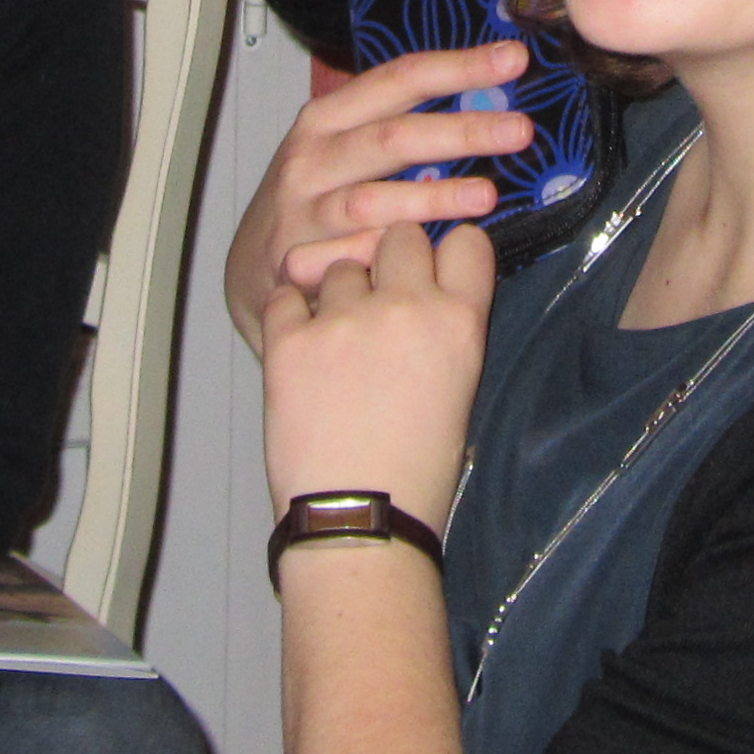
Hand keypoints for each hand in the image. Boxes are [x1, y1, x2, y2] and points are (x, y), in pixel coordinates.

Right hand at [221, 39, 536, 345]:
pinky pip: (356, 255)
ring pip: (373, 200)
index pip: (399, 79)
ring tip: (488, 195)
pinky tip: (432, 255)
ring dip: (433, 197)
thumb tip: (488, 102)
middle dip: (461, 130)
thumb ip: (399, 125)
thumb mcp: (343, 149)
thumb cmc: (314, 198)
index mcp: (327, 117)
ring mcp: (305, 211)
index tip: (514, 60)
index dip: (458, 67)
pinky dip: (392, 252)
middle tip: (520, 130)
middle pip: (393, 136)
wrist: (254, 269)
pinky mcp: (301, 261)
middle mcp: (312, 157)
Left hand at [260, 215, 494, 527]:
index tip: (436, 273)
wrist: (360, 516)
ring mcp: (343, 319)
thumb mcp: (460, 387)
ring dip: (338, 294)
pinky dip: (291, 314)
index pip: (467, 242)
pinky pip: (286, 293)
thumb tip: (425, 292)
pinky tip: (302, 350)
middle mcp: (405, 306)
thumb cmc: (419, 467)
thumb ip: (446, 328)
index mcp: (459, 322)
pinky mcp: (290, 338)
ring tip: (337, 345)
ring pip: (339, 264)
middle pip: (400, 236)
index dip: (449, 253)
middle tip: (381, 305)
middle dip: (391, 262)